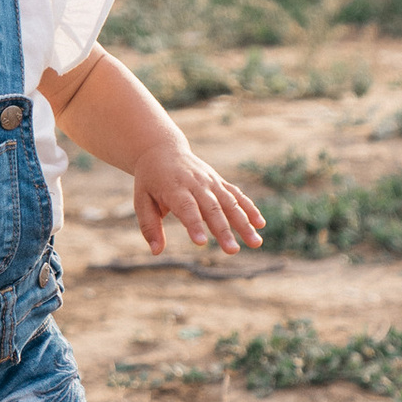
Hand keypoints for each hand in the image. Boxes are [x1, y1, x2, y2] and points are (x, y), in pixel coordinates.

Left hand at [131, 143, 264, 256]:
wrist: (163, 149)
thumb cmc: (150, 180)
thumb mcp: (141, 200)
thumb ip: (149, 226)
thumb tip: (156, 251)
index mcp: (174, 188)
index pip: (186, 208)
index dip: (194, 225)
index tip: (201, 243)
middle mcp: (196, 184)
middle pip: (212, 209)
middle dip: (224, 231)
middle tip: (233, 251)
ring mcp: (210, 181)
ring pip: (230, 203)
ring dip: (244, 223)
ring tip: (256, 243)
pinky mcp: (219, 181)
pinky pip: (237, 195)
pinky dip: (249, 208)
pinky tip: (260, 224)